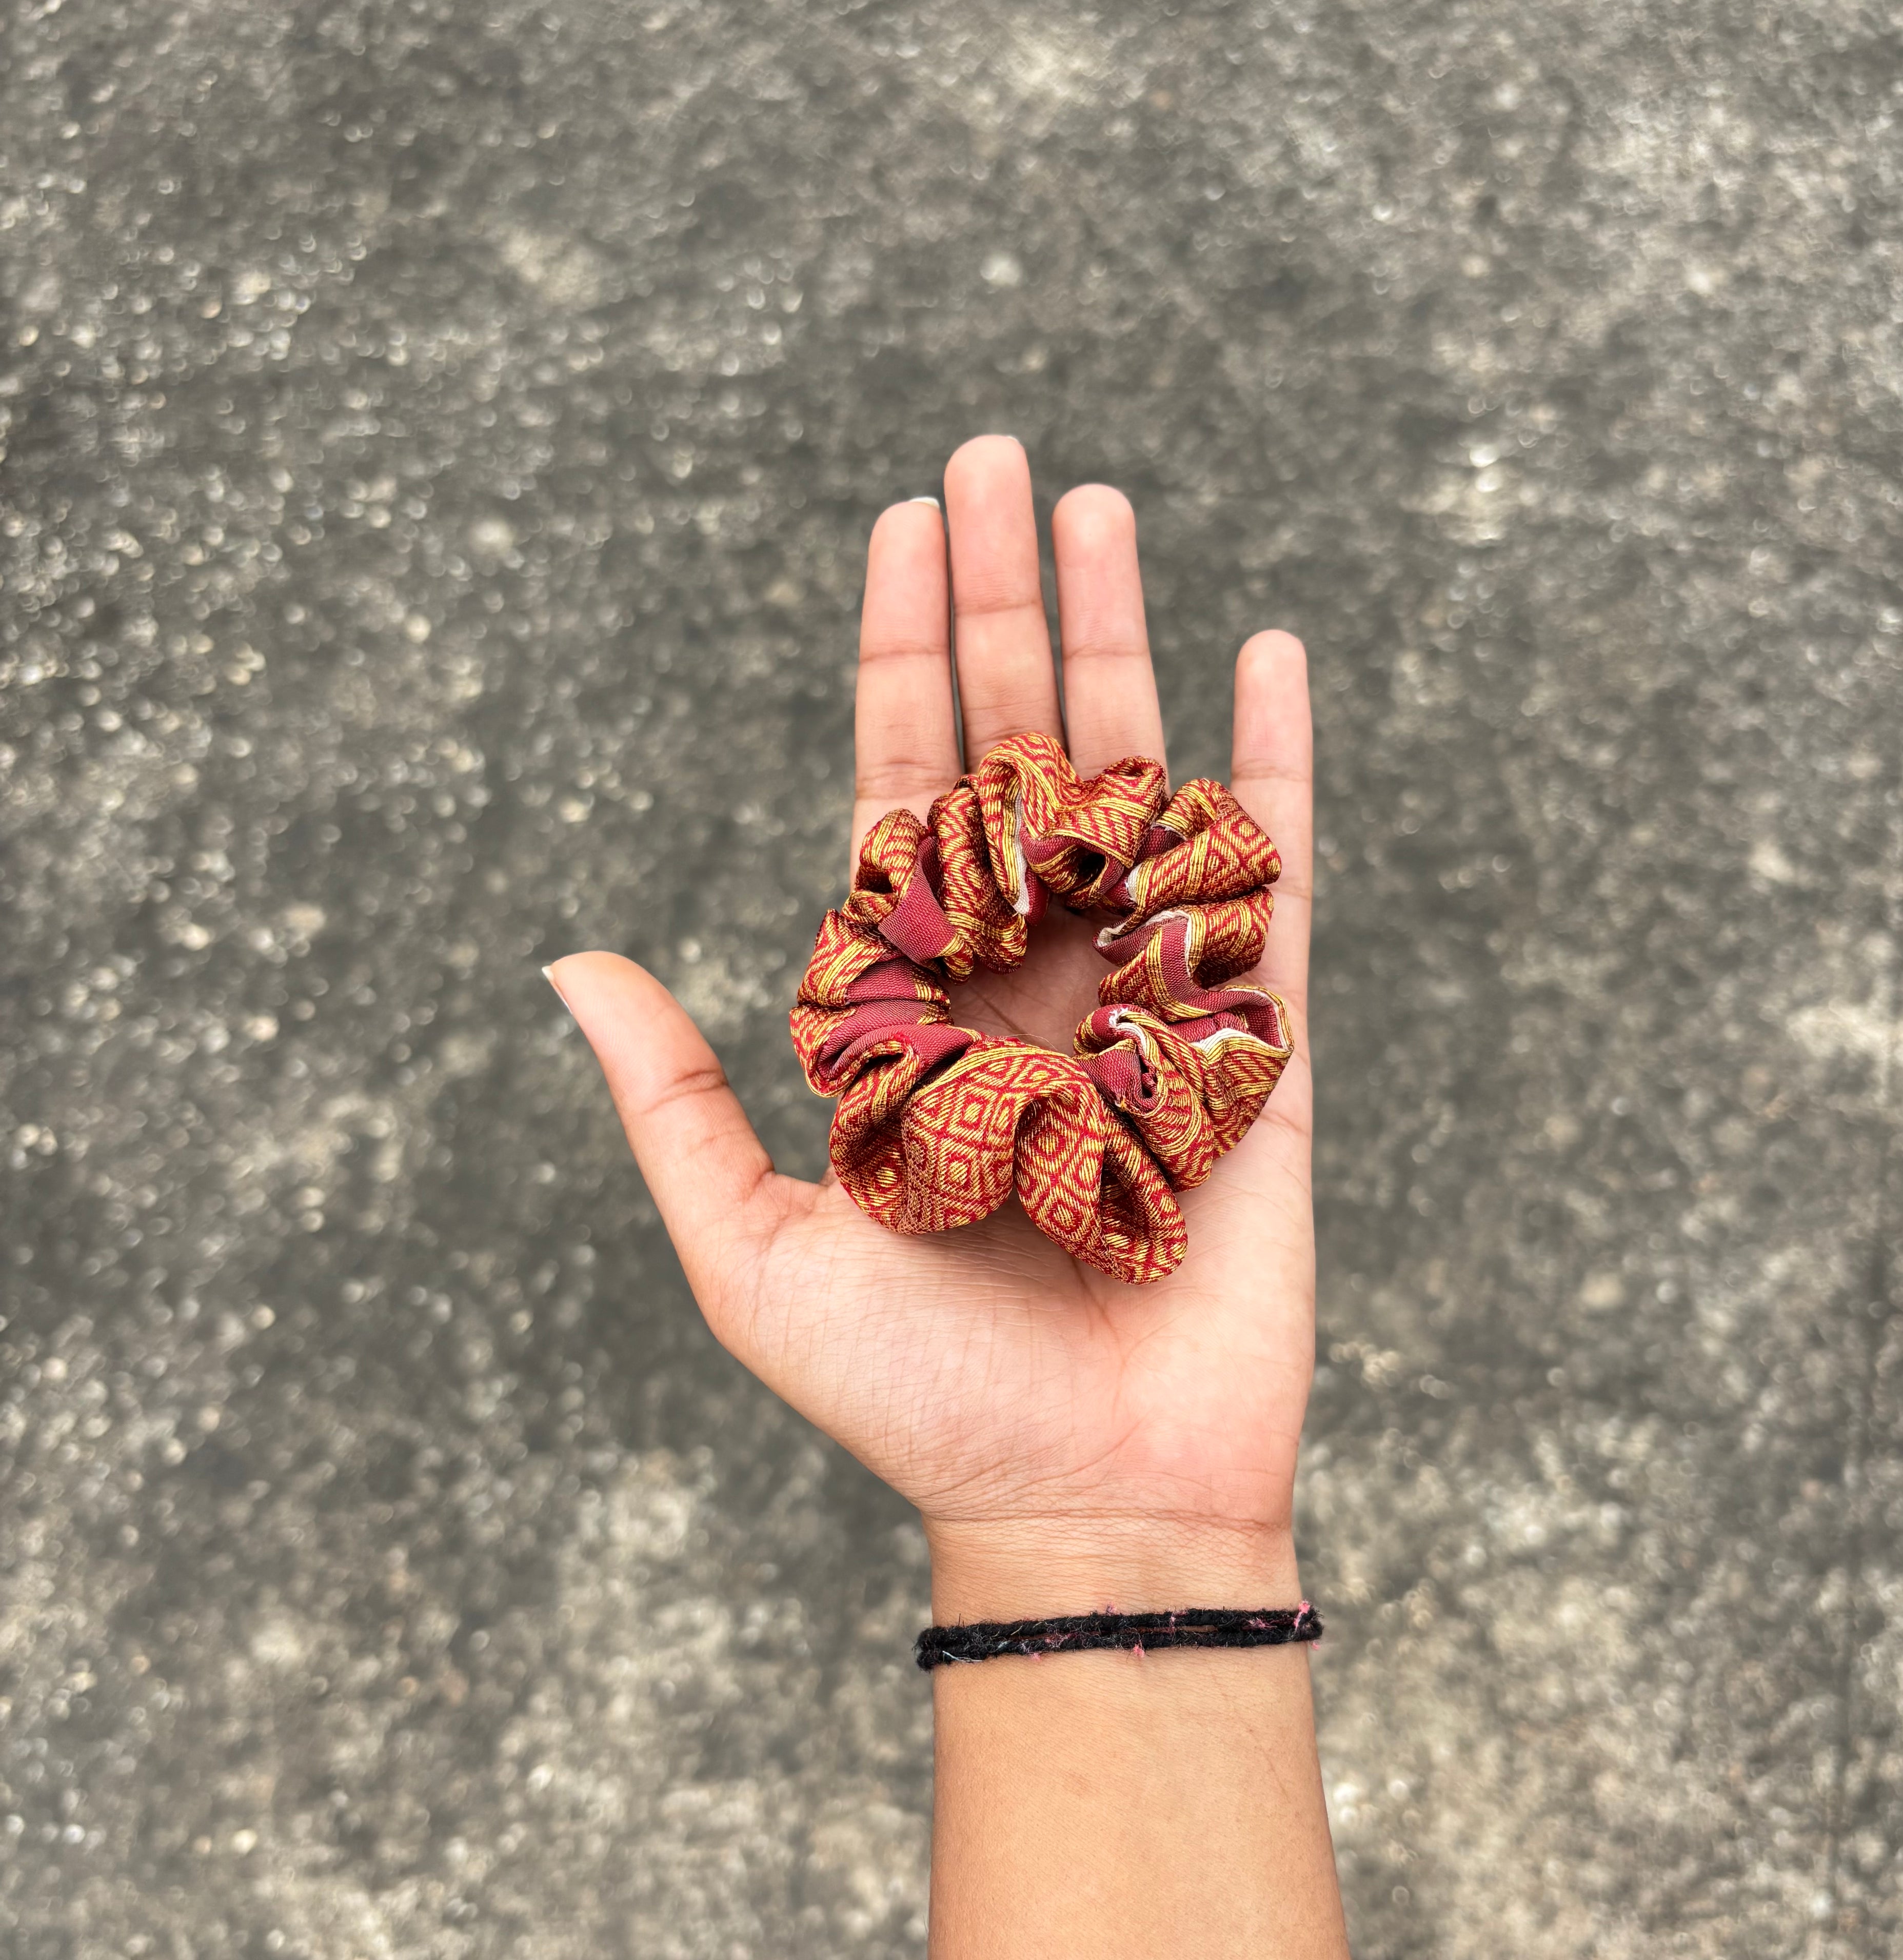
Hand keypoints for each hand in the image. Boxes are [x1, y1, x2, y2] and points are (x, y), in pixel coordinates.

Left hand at [550, 436, 1315, 1620]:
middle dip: (1004, 602)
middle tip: (999, 457)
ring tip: (1105, 505)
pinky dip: (1277, 766)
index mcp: (919, 1005)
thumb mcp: (755, 1248)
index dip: (899, 654)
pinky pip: (1274, 878)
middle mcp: (1030, 977)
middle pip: (1016, 747)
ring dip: (1122, 640)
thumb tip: (567, 959)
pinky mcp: (1258, 1046)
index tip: (906, 523)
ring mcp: (1145, 996)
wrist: (1082, 1502)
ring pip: (1138, 778)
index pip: (904, 788)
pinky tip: (1265, 652)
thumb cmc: (914, 1397)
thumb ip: (679, 1098)